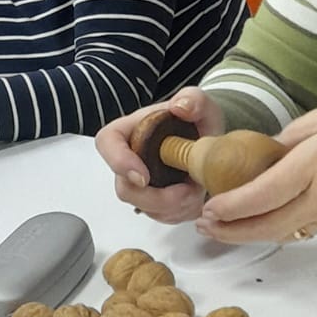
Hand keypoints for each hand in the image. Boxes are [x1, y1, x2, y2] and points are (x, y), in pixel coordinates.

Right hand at [94, 88, 223, 224]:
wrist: (208, 140)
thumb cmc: (196, 120)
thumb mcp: (200, 104)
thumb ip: (193, 99)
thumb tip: (180, 107)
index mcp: (129, 131)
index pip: (107, 143)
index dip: (119, 162)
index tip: (144, 176)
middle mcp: (128, 160)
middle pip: (125, 188)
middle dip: (156, 198)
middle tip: (186, 191)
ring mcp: (140, 184)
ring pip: (144, 207)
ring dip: (173, 207)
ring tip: (197, 190)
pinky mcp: (155, 202)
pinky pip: (161, 216)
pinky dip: (180, 212)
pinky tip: (195, 197)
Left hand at [196, 98, 316, 245]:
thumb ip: (299, 132)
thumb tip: (268, 151)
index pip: (266, 191)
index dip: (234, 205)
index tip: (209, 208)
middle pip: (270, 224)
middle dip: (233, 231)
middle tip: (205, 227)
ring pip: (286, 230)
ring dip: (251, 232)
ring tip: (223, 228)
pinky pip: (305, 226)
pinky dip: (278, 227)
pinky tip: (262, 218)